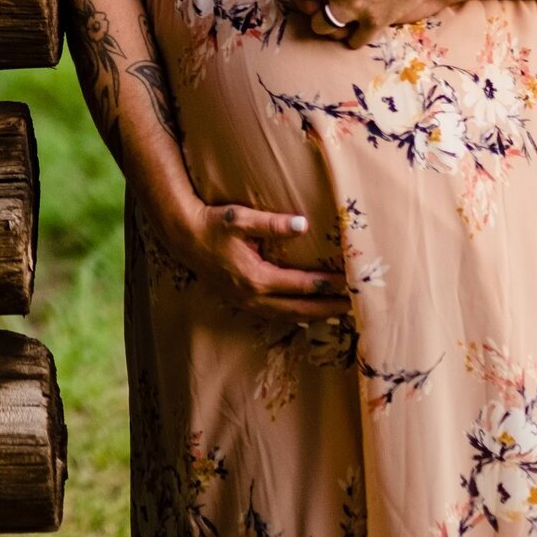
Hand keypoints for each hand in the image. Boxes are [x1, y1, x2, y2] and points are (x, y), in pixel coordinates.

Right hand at [150, 197, 347, 321]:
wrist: (182, 236)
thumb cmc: (212, 224)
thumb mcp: (241, 219)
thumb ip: (273, 224)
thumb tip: (304, 224)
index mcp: (257, 278)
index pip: (301, 285)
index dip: (327, 285)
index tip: (349, 283)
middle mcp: (253, 296)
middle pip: (299, 309)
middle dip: (327, 309)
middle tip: (354, 308)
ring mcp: (245, 302)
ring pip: (286, 316)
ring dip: (312, 316)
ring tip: (335, 314)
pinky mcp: (240, 301)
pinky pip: (274, 314)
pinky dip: (293, 315)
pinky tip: (305, 313)